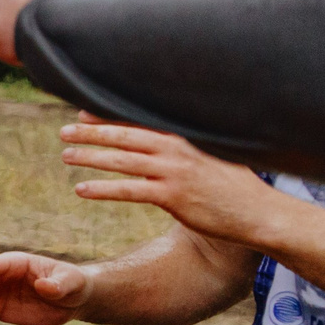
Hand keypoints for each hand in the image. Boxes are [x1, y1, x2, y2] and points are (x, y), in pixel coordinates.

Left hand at [61, 121, 279, 240]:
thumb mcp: (215, 155)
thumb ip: (190, 145)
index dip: (109, 115)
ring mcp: (175, 172)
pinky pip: (128, 191)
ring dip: (90, 157)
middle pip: (125, 135)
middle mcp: (178, 149)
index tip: (83, 112)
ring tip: (66, 155)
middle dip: (91, 131)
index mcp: (186, 136)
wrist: (260, 212)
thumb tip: (167, 141)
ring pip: (122, 161)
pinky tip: (81, 190)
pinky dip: (102, 189)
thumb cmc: (236, 185)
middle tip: (64, 131)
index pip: (140, 120)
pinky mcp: (173, 197)